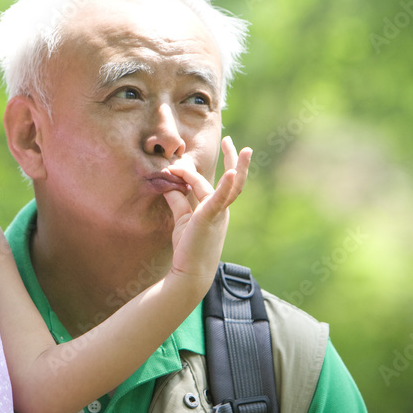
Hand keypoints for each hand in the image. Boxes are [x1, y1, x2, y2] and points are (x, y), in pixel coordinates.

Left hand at [161, 136, 251, 285]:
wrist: (189, 272)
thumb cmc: (188, 248)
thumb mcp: (182, 219)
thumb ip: (177, 201)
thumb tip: (168, 184)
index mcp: (216, 209)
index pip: (205, 183)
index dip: (190, 173)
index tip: (177, 165)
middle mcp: (222, 209)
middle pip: (232, 180)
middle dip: (233, 159)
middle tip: (230, 140)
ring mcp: (219, 214)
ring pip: (231, 187)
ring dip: (237, 166)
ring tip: (244, 150)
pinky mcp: (211, 218)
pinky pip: (220, 199)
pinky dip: (226, 185)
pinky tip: (230, 172)